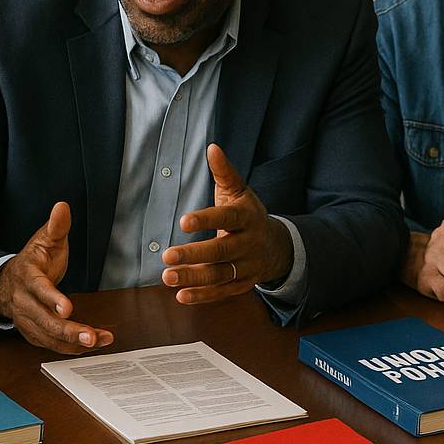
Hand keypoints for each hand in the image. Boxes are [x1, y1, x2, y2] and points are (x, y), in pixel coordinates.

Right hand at [0, 201, 112, 353]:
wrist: (8, 284)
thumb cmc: (33, 262)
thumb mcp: (43, 241)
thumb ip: (55, 227)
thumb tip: (62, 207)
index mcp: (28, 277)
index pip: (39, 290)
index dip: (52, 300)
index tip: (67, 308)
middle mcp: (25, 302)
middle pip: (45, 321)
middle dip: (69, 331)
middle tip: (92, 336)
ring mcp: (27, 320)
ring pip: (49, 337)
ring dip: (74, 342)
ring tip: (99, 341)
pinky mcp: (33, 333)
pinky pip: (51, 344)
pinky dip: (71, 347)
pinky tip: (92, 345)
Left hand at [161, 144, 292, 303]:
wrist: (277, 246)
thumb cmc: (249, 214)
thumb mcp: (239, 191)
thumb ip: (224, 172)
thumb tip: (212, 147)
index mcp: (247, 217)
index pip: (227, 218)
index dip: (206, 220)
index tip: (183, 221)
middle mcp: (248, 243)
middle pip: (221, 251)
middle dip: (194, 255)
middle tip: (166, 256)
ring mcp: (247, 266)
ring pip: (219, 274)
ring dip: (193, 278)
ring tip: (167, 277)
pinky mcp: (242, 284)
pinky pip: (222, 292)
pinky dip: (202, 296)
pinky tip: (181, 296)